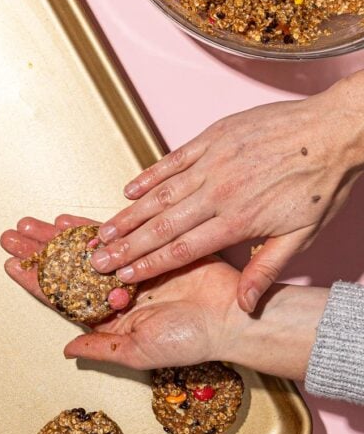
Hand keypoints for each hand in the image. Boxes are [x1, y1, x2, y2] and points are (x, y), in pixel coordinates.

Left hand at [1, 213, 240, 368]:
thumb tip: (66, 350)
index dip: (35, 281)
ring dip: (56, 237)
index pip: (61, 297)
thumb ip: (101, 347)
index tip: (11, 265)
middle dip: (38, 252)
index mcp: (107, 318)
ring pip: (83, 250)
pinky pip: (112, 237)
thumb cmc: (189, 341)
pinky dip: (89, 228)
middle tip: (11, 234)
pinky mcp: (147, 250)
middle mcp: (113, 293)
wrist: (230, 317)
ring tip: (29, 223)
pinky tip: (67, 220)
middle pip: (66, 270)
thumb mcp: (138, 350)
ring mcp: (129, 270)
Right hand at [90, 72, 363, 312]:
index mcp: (238, 221)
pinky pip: (172, 160)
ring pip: (160, 194)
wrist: (335, 129)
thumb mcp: (303, 235)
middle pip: (162, 226)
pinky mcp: (212, 138)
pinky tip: (129, 190)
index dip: (149, 265)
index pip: (182, 250)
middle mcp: (218, 193)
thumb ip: (267, 269)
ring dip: (129, 215)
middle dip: (125, 246)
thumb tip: (245, 304)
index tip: (124, 277)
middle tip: (98, 259)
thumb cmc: (322, 183)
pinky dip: (149, 175)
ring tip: (104, 231)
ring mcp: (212, 162)